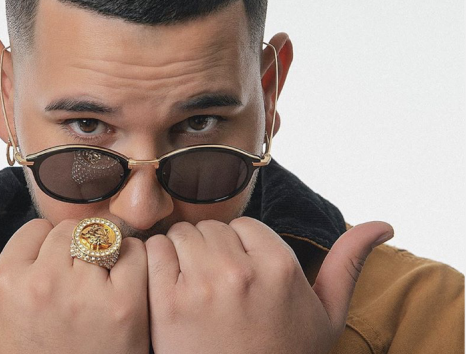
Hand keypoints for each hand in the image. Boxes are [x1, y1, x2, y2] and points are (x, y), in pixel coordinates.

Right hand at [0, 219, 149, 353]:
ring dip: (110, 251)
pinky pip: (137, 252)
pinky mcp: (126, 304)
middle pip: (71, 228)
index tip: (51, 275)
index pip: (36, 229)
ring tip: (102, 285)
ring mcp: (85, 293)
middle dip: (77, 248)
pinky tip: (126, 291)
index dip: (46, 251)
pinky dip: (137, 263)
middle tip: (80, 281)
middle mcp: (43, 282)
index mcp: (6, 282)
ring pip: (105, 233)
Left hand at [145, 217, 392, 353]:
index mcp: (281, 266)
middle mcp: (241, 270)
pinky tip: (170, 291)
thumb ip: (348, 263)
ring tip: (194, 289)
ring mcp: (202, 285)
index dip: (240, 248)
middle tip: (216, 286)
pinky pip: (154, 251)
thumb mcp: (327, 315)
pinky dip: (157, 263)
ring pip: (181, 234)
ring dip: (182, 255)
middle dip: (211, 250)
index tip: (241, 275)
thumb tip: (384, 224)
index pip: (245, 225)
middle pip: (211, 228)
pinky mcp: (167, 302)